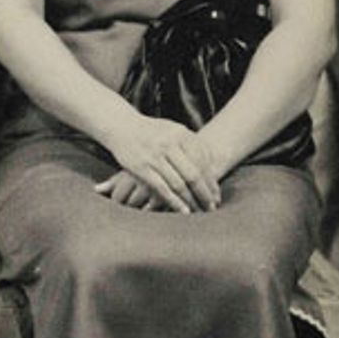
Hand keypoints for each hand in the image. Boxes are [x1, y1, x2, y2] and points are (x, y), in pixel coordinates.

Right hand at [102, 109, 223, 213]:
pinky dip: (175, 202)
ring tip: (199, 212)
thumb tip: (212, 164)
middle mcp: (169, 144)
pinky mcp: (142, 168)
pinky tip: (183, 212)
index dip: (212, 181)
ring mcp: (155, 156)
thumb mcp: (173, 130)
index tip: (217, 195)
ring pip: (179, 184)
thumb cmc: (151, 131)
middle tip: (212, 207)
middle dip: (205, 194)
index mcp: (181, 133)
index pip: (203, 161)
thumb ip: (191, 145)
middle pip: (194, 174)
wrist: (121, 125)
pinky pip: (163, 189)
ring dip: (191, 201)